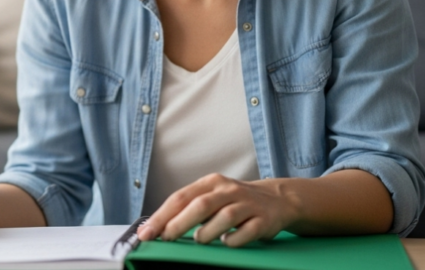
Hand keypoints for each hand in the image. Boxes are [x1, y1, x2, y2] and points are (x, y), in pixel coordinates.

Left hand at [137, 173, 299, 246]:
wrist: (278, 200)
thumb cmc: (234, 202)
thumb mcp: (211, 197)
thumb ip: (187, 209)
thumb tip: (155, 227)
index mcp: (210, 182)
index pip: (180, 197)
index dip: (161, 216)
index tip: (146, 232)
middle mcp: (228, 190)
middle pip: (200, 205)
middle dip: (178, 224)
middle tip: (165, 239)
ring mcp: (247, 204)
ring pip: (224, 217)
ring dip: (206, 232)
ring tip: (198, 240)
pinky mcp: (264, 219)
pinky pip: (247, 232)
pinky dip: (234, 240)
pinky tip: (227, 242)